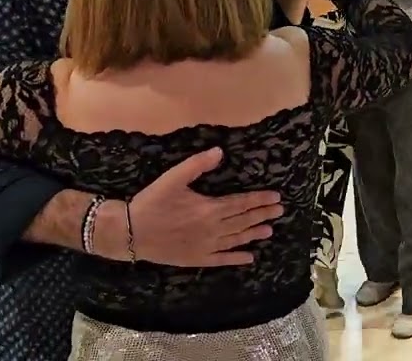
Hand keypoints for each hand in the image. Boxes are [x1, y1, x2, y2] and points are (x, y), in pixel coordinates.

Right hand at [126, 148, 282, 266]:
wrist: (130, 232)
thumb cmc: (152, 202)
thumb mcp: (173, 178)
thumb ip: (197, 164)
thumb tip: (220, 151)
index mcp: (209, 209)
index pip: (241, 203)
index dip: (259, 199)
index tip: (276, 197)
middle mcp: (212, 229)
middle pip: (243, 221)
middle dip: (262, 214)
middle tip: (280, 211)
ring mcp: (206, 246)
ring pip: (236, 240)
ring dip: (254, 234)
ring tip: (270, 231)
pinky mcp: (197, 259)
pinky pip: (222, 260)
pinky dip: (236, 258)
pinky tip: (249, 258)